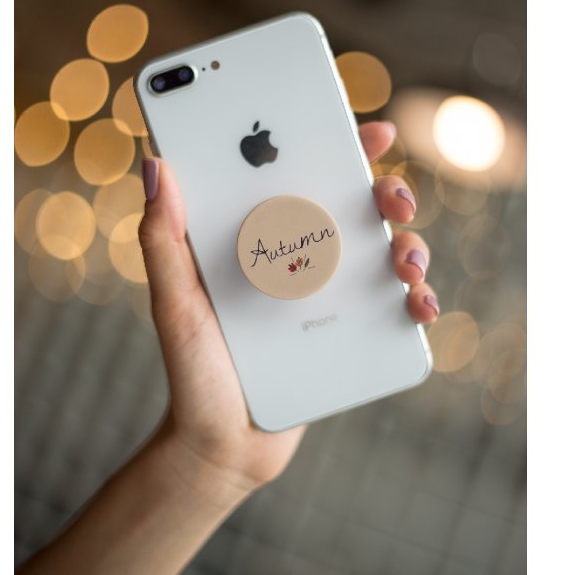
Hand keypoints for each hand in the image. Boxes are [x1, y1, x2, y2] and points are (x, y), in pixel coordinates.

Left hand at [137, 120, 437, 501]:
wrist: (222, 446)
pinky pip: (397, 311)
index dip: (338, 145)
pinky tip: (416, 304)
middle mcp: (305, 259)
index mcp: (263, 238)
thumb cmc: (193, 369)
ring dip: (411, 245)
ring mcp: (335, 299)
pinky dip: (418, 300)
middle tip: (391, 198)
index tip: (368, 128)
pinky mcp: (356, 338)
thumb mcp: (174, 302)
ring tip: (402, 260)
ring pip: (388, 254)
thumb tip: (156, 165)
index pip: (303, 176)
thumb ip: (162, 239)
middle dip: (388, 193)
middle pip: (358, 210)